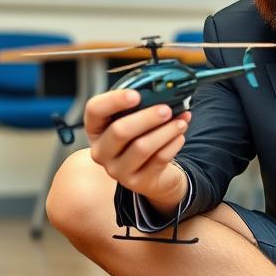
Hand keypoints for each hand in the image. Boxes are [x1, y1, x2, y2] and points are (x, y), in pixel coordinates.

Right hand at [85, 89, 190, 211]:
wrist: (154, 175)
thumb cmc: (142, 139)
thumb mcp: (135, 122)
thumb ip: (141, 107)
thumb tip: (165, 92)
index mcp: (96, 129)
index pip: (94, 110)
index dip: (114, 100)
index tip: (136, 94)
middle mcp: (101, 151)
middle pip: (119, 131)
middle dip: (147, 118)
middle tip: (166, 109)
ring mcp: (118, 170)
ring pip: (142, 147)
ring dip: (165, 131)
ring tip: (181, 122)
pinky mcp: (138, 182)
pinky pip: (158, 160)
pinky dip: (172, 145)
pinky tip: (180, 136)